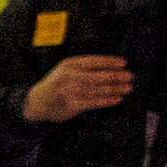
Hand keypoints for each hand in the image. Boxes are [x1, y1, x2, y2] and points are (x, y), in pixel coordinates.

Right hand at [21, 53, 135, 124]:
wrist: (37, 102)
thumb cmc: (56, 85)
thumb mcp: (65, 70)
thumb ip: (83, 68)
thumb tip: (111, 69)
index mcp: (68, 64)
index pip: (93, 61)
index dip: (110, 62)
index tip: (124, 63)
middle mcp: (69, 77)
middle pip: (98, 76)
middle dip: (116, 76)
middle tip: (129, 76)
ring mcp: (70, 91)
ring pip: (98, 90)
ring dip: (115, 89)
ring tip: (127, 88)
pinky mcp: (72, 105)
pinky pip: (94, 102)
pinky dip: (107, 101)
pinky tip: (117, 99)